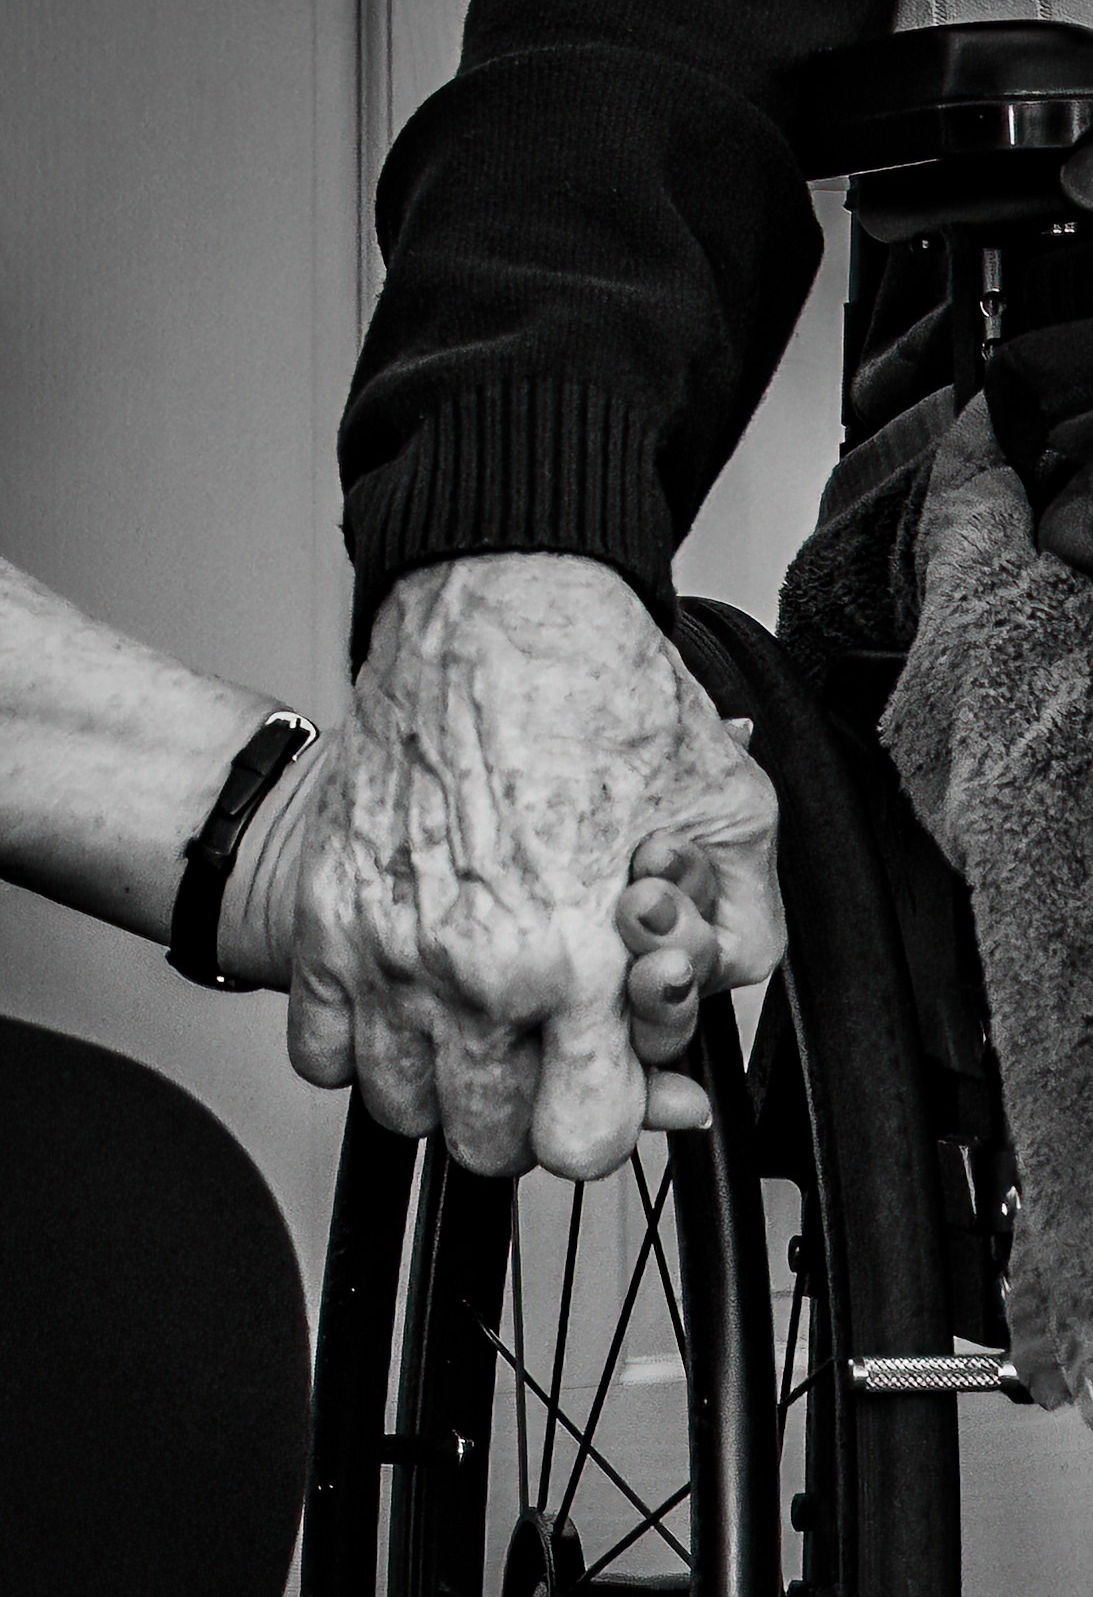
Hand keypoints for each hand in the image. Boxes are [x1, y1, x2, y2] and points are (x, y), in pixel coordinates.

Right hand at [287, 553, 783, 1178]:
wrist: (494, 599)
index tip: (609, 1081)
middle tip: (548, 1051)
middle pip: (488, 1144)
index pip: (583, 1142)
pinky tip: (409, 997)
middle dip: (531, 1113)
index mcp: (574, 956)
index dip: (611, 1120)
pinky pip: (320, 1051)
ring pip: (400, 1108)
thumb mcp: (730, 809)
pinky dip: (361, 1046)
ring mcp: (382, 947)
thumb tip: (714, 994)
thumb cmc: (602, 689)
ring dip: (445, 1086)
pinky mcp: (326, 912)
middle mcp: (469, 970)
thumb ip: (743, 933)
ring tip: (479, 1023)